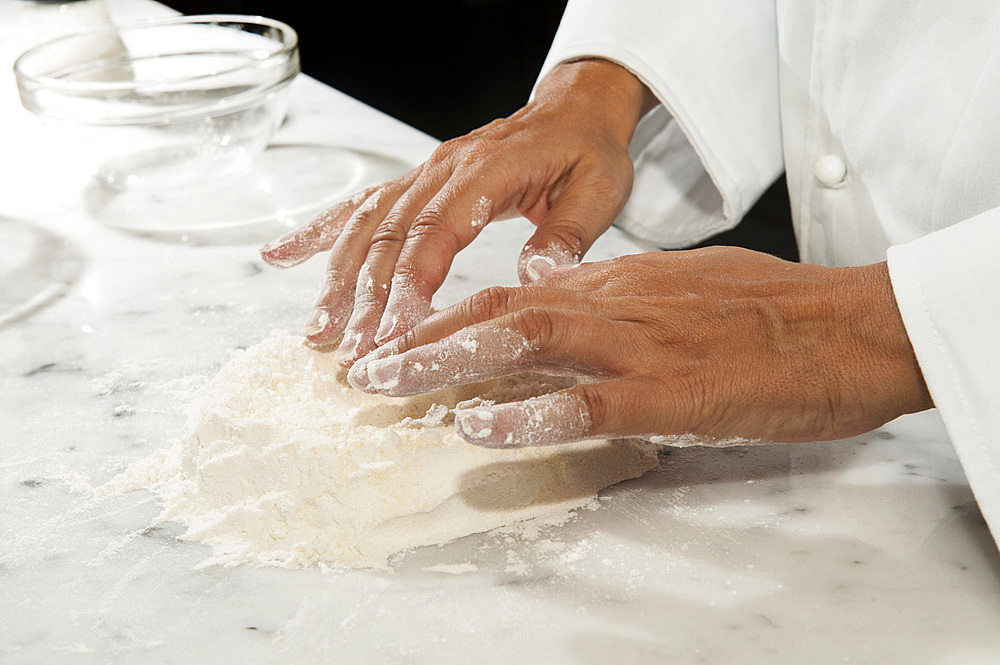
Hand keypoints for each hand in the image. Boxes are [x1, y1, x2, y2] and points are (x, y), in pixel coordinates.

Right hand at [258, 59, 654, 364]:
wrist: (573, 109)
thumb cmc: (587, 152)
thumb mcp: (598, 191)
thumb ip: (568, 234)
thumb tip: (537, 276)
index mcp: (489, 170)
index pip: (439, 231)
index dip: (410, 284)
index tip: (393, 335)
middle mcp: (445, 168)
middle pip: (392, 235)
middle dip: (365, 298)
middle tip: (351, 353)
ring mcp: (424, 172)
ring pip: (367, 225)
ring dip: (336, 278)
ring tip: (317, 329)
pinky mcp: (415, 180)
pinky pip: (360, 205)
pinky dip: (318, 231)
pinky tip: (280, 256)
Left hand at [347, 247, 932, 446]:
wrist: (849, 326)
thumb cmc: (771, 312)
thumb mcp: (680, 287)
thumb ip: (613, 295)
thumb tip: (555, 296)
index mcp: (617, 284)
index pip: (511, 292)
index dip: (446, 315)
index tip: (398, 339)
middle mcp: (614, 304)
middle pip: (498, 308)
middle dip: (423, 337)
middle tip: (365, 365)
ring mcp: (640, 345)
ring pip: (526, 339)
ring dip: (449, 362)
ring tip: (390, 384)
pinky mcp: (674, 391)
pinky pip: (586, 402)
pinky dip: (526, 413)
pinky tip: (480, 427)